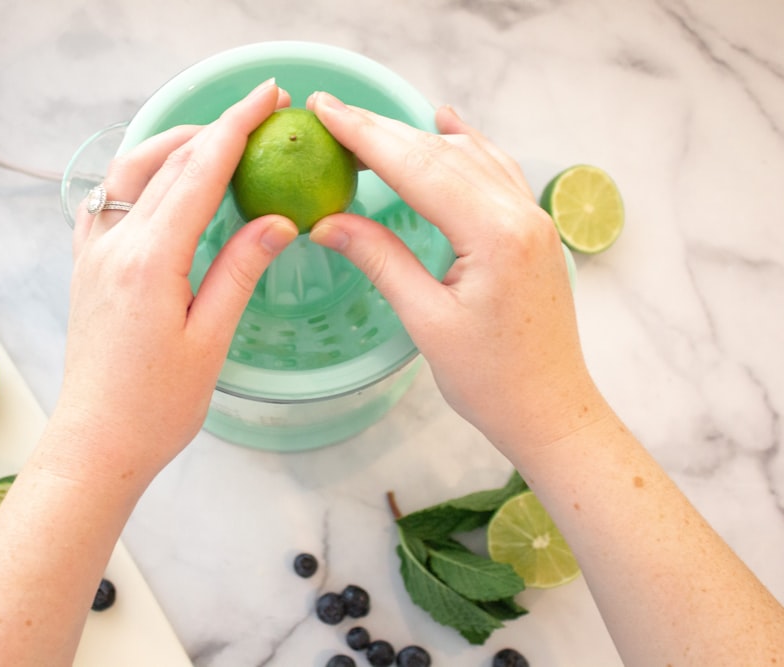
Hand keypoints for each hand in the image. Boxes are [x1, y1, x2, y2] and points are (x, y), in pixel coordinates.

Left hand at [58, 80, 297, 479]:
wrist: (96, 443)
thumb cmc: (155, 407)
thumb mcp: (210, 341)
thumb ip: (240, 272)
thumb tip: (278, 221)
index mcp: (151, 260)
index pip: (199, 170)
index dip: (237, 126)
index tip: (270, 97)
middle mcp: (114, 244)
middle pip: (168, 161)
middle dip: (215, 128)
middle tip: (260, 114)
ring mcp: (93, 253)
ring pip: (132, 171)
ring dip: (175, 144)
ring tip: (216, 139)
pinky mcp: (85, 267)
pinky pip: (108, 200)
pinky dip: (139, 175)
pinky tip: (159, 180)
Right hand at [306, 92, 605, 452]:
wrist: (550, 409)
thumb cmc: (492, 380)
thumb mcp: (426, 321)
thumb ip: (380, 261)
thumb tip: (328, 222)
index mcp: (494, 234)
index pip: (418, 167)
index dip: (365, 137)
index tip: (325, 112)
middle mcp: (520, 214)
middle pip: (441, 153)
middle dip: (382, 130)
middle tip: (331, 112)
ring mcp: (533, 218)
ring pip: (468, 156)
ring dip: (416, 137)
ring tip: (369, 125)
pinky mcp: (533, 230)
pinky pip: (495, 170)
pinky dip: (464, 145)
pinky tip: (446, 124)